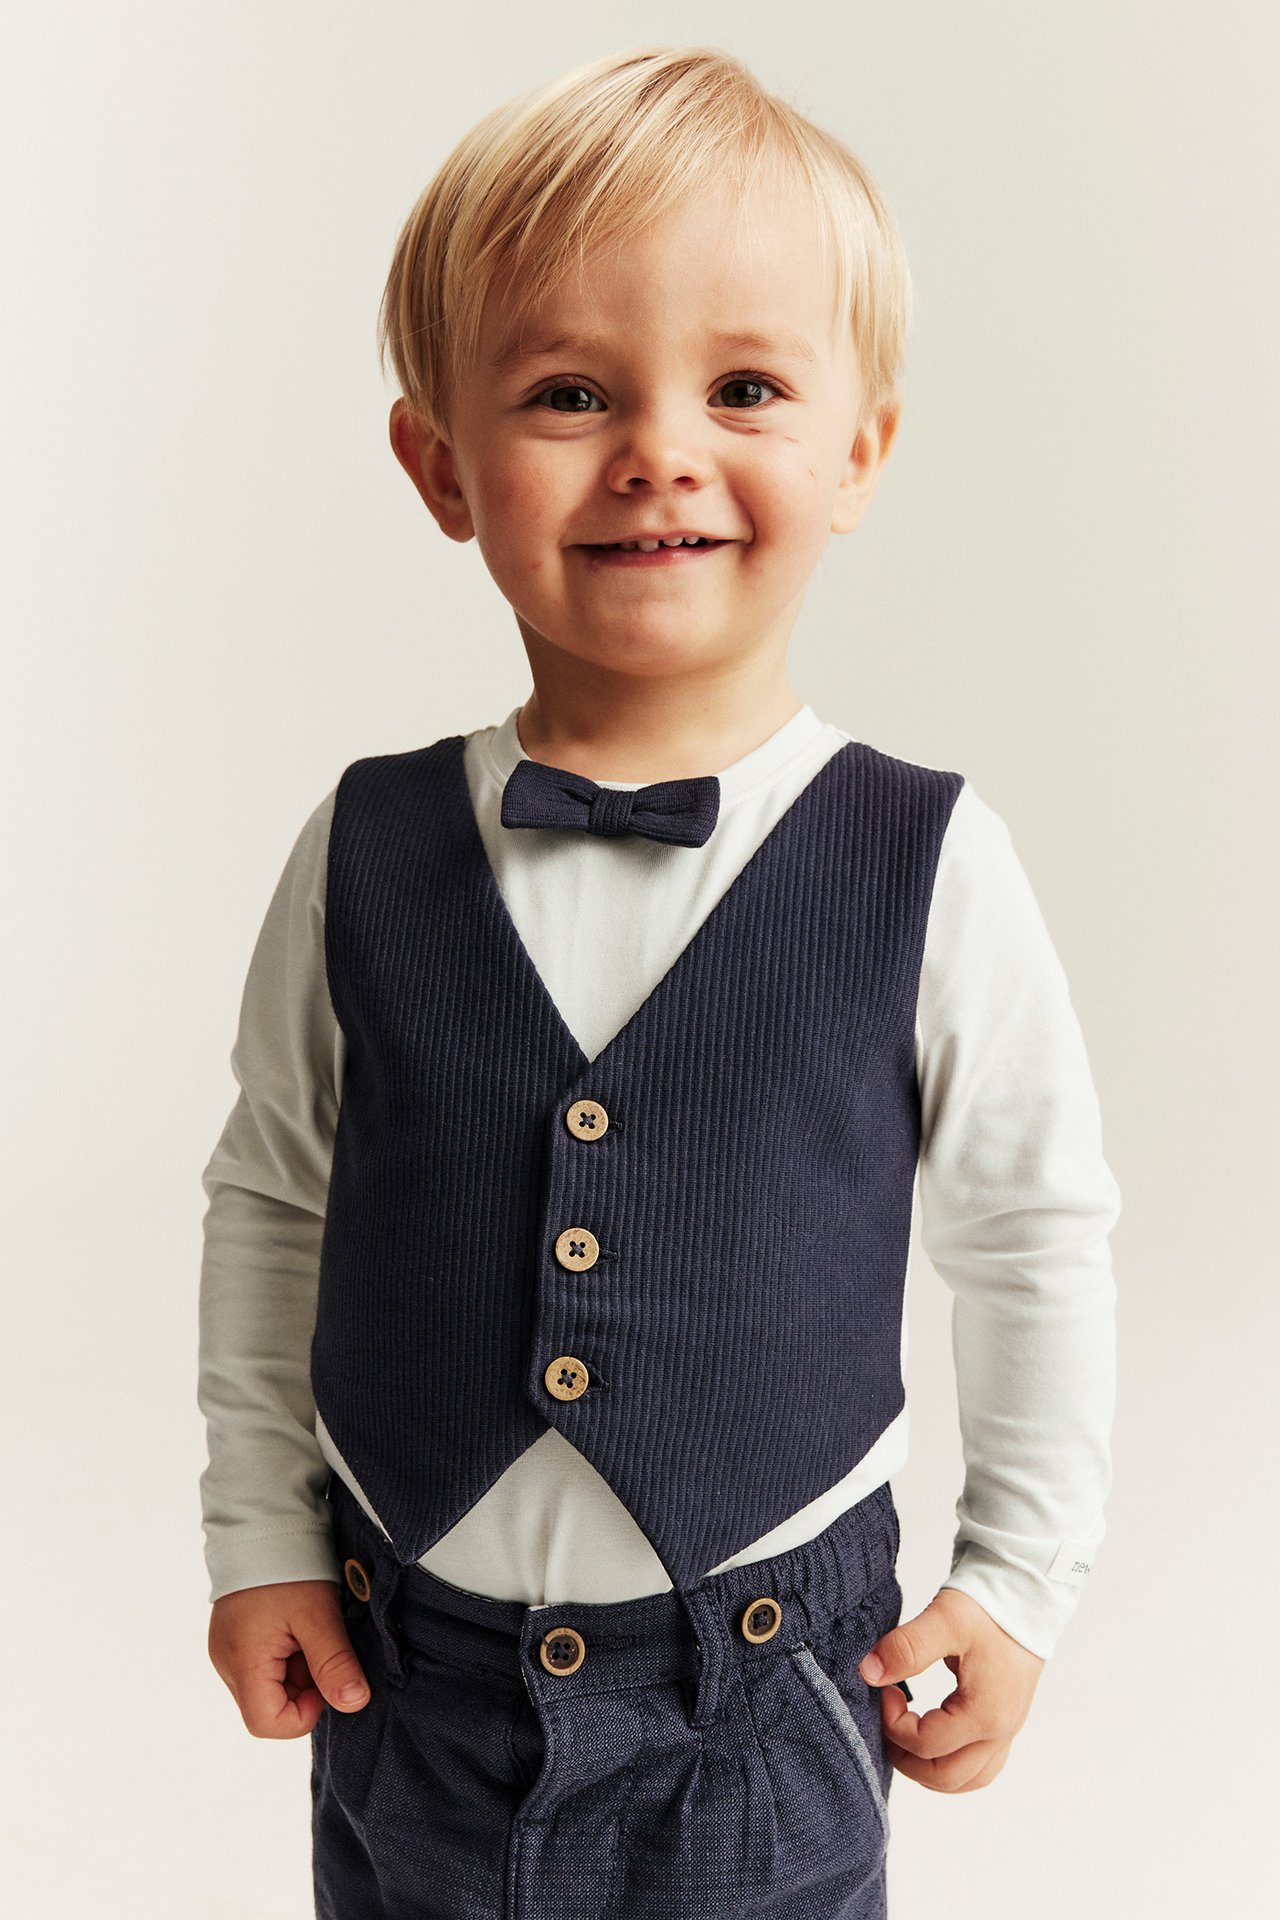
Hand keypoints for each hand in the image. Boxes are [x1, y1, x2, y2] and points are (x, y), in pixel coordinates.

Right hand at [208, 1579, 370, 1738]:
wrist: (262, 1522)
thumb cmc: (288, 1566)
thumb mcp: (318, 1615)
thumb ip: (334, 1663)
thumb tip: (355, 1704)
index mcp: (241, 1662)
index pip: (267, 1724)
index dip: (304, 1713)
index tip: (326, 1677)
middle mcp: (226, 1663)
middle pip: (267, 1706)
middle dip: (303, 1688)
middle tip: (320, 1645)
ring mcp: (227, 1650)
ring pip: (267, 1686)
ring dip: (297, 1669)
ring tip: (309, 1629)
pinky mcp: (234, 1637)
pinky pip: (262, 1664)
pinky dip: (286, 1654)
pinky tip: (297, 1624)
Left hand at [857, 1586, 1044, 1791]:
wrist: (1026, 1592)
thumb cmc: (988, 1606)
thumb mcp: (943, 1620)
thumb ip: (906, 1648)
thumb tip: (869, 1672)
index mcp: (985, 1713)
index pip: (926, 1745)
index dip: (893, 1724)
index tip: (884, 1690)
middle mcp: (1001, 1731)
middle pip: (945, 1776)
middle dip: (906, 1758)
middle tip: (885, 1723)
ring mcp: (1008, 1730)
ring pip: (966, 1779)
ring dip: (929, 1769)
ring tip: (904, 1737)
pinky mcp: (1007, 1721)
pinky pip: (981, 1766)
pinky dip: (953, 1764)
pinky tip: (933, 1740)